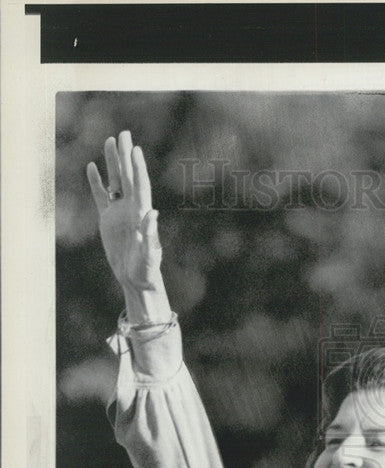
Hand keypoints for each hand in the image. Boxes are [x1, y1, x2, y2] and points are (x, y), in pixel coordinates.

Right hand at [86, 131, 168, 322]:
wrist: (136, 279)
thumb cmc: (146, 269)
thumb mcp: (149, 254)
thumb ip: (150, 235)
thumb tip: (152, 214)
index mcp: (142, 213)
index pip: (140, 185)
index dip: (138, 167)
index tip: (135, 149)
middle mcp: (132, 208)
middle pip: (129, 176)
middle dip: (126, 155)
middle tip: (124, 133)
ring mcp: (120, 212)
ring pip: (116, 182)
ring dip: (113, 162)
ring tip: (110, 142)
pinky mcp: (109, 219)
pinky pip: (102, 196)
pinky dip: (97, 182)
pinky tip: (92, 166)